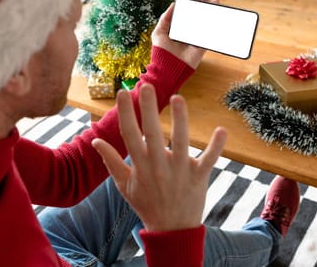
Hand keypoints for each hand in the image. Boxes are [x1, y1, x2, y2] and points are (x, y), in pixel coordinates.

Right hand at [92, 84, 226, 231]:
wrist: (171, 230)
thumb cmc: (146, 204)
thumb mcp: (124, 185)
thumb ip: (111, 161)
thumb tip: (95, 141)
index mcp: (140, 165)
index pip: (130, 134)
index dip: (126, 113)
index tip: (123, 93)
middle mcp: (159, 165)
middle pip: (152, 133)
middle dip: (149, 109)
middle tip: (146, 86)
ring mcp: (180, 170)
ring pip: (180, 141)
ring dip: (180, 119)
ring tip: (177, 98)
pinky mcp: (198, 176)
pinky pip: (208, 159)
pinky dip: (215, 146)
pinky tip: (221, 130)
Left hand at [152, 0, 219, 68]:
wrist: (168, 68)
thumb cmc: (161, 51)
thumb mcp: (159, 32)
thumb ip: (165, 18)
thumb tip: (173, 4)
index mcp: (177, 28)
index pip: (184, 12)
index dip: (186, 1)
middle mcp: (187, 31)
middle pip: (195, 13)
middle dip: (197, 1)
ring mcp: (196, 36)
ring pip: (204, 18)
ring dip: (205, 6)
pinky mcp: (203, 43)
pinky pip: (210, 29)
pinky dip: (215, 18)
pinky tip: (216, 7)